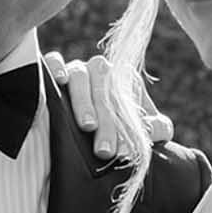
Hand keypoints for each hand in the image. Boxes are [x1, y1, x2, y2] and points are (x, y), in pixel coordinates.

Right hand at [43, 50, 173, 158]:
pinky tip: (61, 81)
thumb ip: (157, 128)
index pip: (126, 100)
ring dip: (84, 102)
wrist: (99, 135)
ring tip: (88, 126)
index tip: (122, 151)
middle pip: (104, 91)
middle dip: (106, 124)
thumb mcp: (145, 131)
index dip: (124, 127)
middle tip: (105, 150)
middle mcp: (101, 70)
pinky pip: (54, 61)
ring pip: (80, 76)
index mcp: (124, 80)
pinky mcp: (54, 68)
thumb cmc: (120, 132)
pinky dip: (56, 68)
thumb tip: (151, 128)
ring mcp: (77, 68)